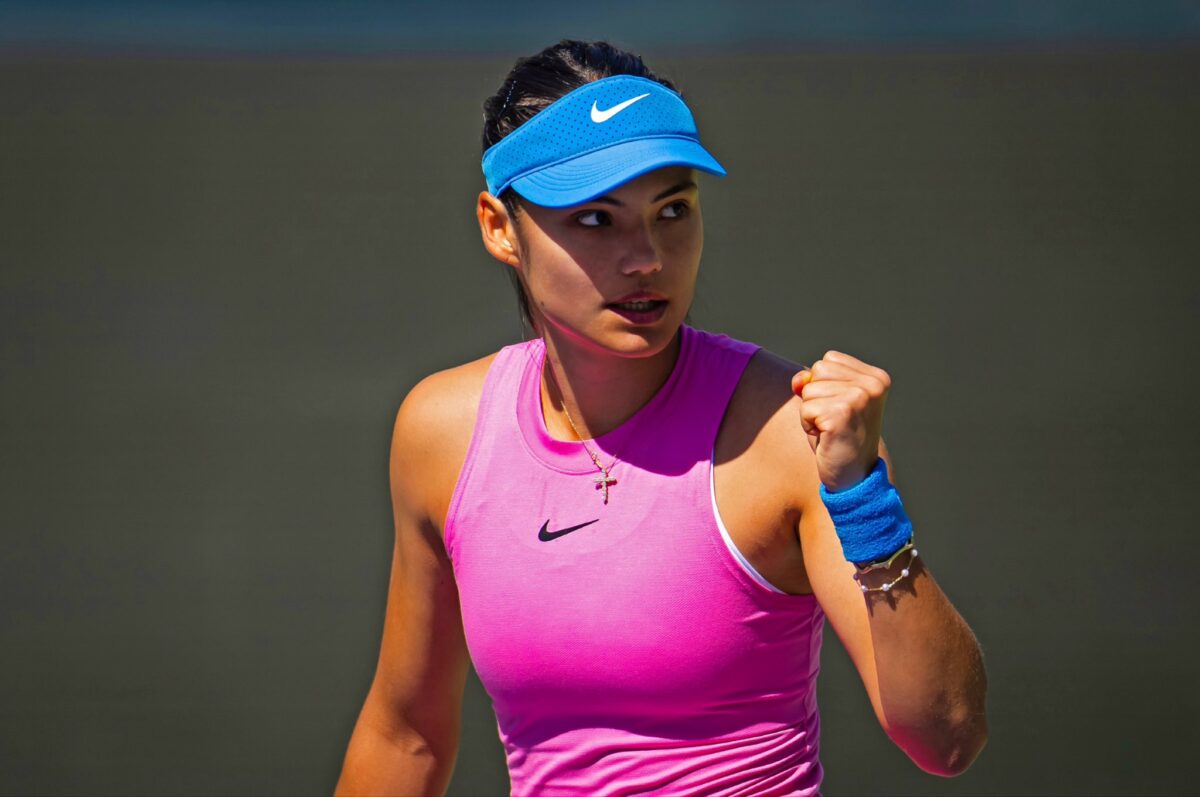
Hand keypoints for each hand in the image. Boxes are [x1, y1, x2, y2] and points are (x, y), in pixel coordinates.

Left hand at [791, 350, 891, 491]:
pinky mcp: (842, 413)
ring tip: (830, 429)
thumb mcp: (826, 401)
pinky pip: (805, 408)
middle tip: (833, 421)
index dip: (823, 385)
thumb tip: (799, 380)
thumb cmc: (838, 436)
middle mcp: (872, 384)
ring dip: (811, 412)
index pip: (828, 360)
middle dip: (815, 397)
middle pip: (817, 370)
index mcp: (876, 377)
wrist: (853, 476)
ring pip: (809, 389)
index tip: (840, 410)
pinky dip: (808, 425)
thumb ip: (811, 381)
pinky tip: (826, 437)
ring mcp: (860, 397)